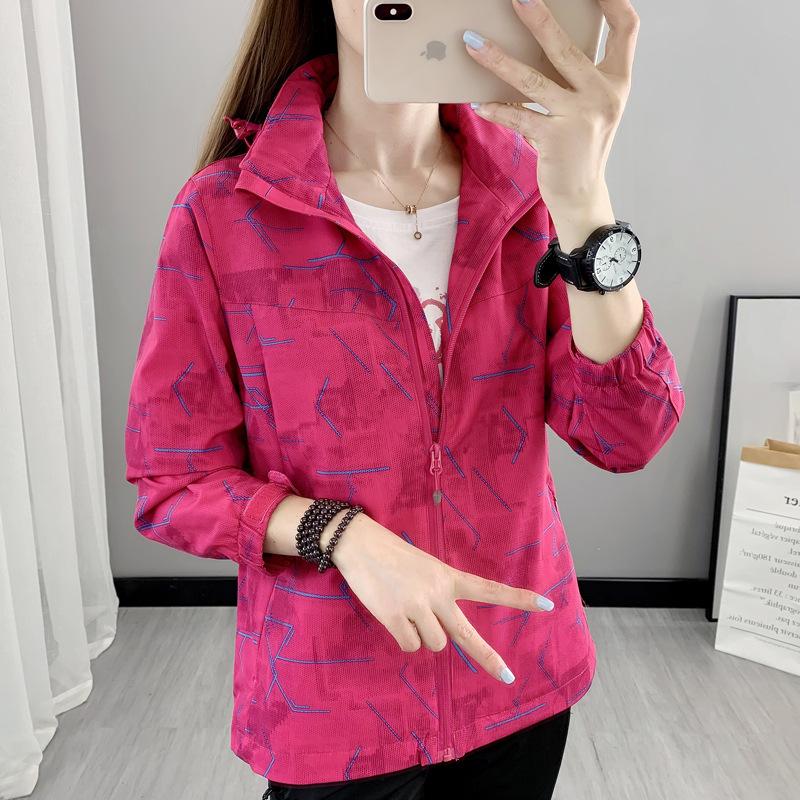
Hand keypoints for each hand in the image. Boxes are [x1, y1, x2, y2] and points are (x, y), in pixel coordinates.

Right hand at [327, 512, 554, 683]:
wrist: (360, 544)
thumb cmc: (393, 555)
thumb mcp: (426, 568)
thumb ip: (440, 595)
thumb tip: (441, 633)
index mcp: (449, 577)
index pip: (489, 589)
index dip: (518, 599)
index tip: (547, 605)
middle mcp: (438, 593)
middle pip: (466, 635)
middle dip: (488, 657)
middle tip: (508, 677)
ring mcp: (416, 607)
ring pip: (434, 644)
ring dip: (423, 636)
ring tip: (407, 611)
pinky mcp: (394, 617)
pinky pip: (409, 646)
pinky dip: (403, 637)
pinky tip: (393, 615)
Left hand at [463, 0, 639, 209]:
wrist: (582, 194)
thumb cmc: (581, 146)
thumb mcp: (591, 107)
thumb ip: (576, 78)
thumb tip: (536, 44)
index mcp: (617, 81)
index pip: (626, 28)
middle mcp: (603, 95)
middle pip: (567, 48)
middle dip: (539, 19)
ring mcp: (581, 117)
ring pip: (532, 80)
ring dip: (499, 61)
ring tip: (473, 44)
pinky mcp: (556, 139)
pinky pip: (518, 116)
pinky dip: (495, 109)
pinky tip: (476, 102)